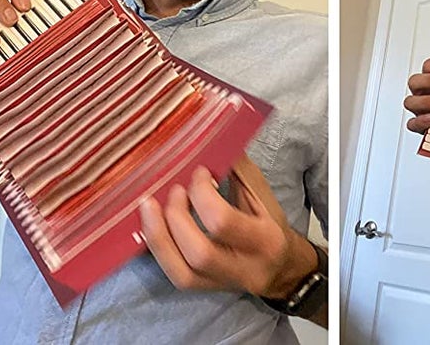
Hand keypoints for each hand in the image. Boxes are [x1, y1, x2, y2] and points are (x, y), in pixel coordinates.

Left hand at [139, 156, 311, 297]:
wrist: (281, 267)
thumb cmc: (271, 222)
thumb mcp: (263, 193)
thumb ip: (238, 170)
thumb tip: (212, 140)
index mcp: (265, 238)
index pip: (223, 222)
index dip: (202, 195)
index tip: (198, 172)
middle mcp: (244, 267)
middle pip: (200, 253)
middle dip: (177, 218)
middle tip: (173, 190)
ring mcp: (222, 283)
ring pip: (182, 274)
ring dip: (159, 238)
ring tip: (148, 207)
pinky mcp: (205, 290)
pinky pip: (175, 277)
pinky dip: (159, 250)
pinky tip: (151, 227)